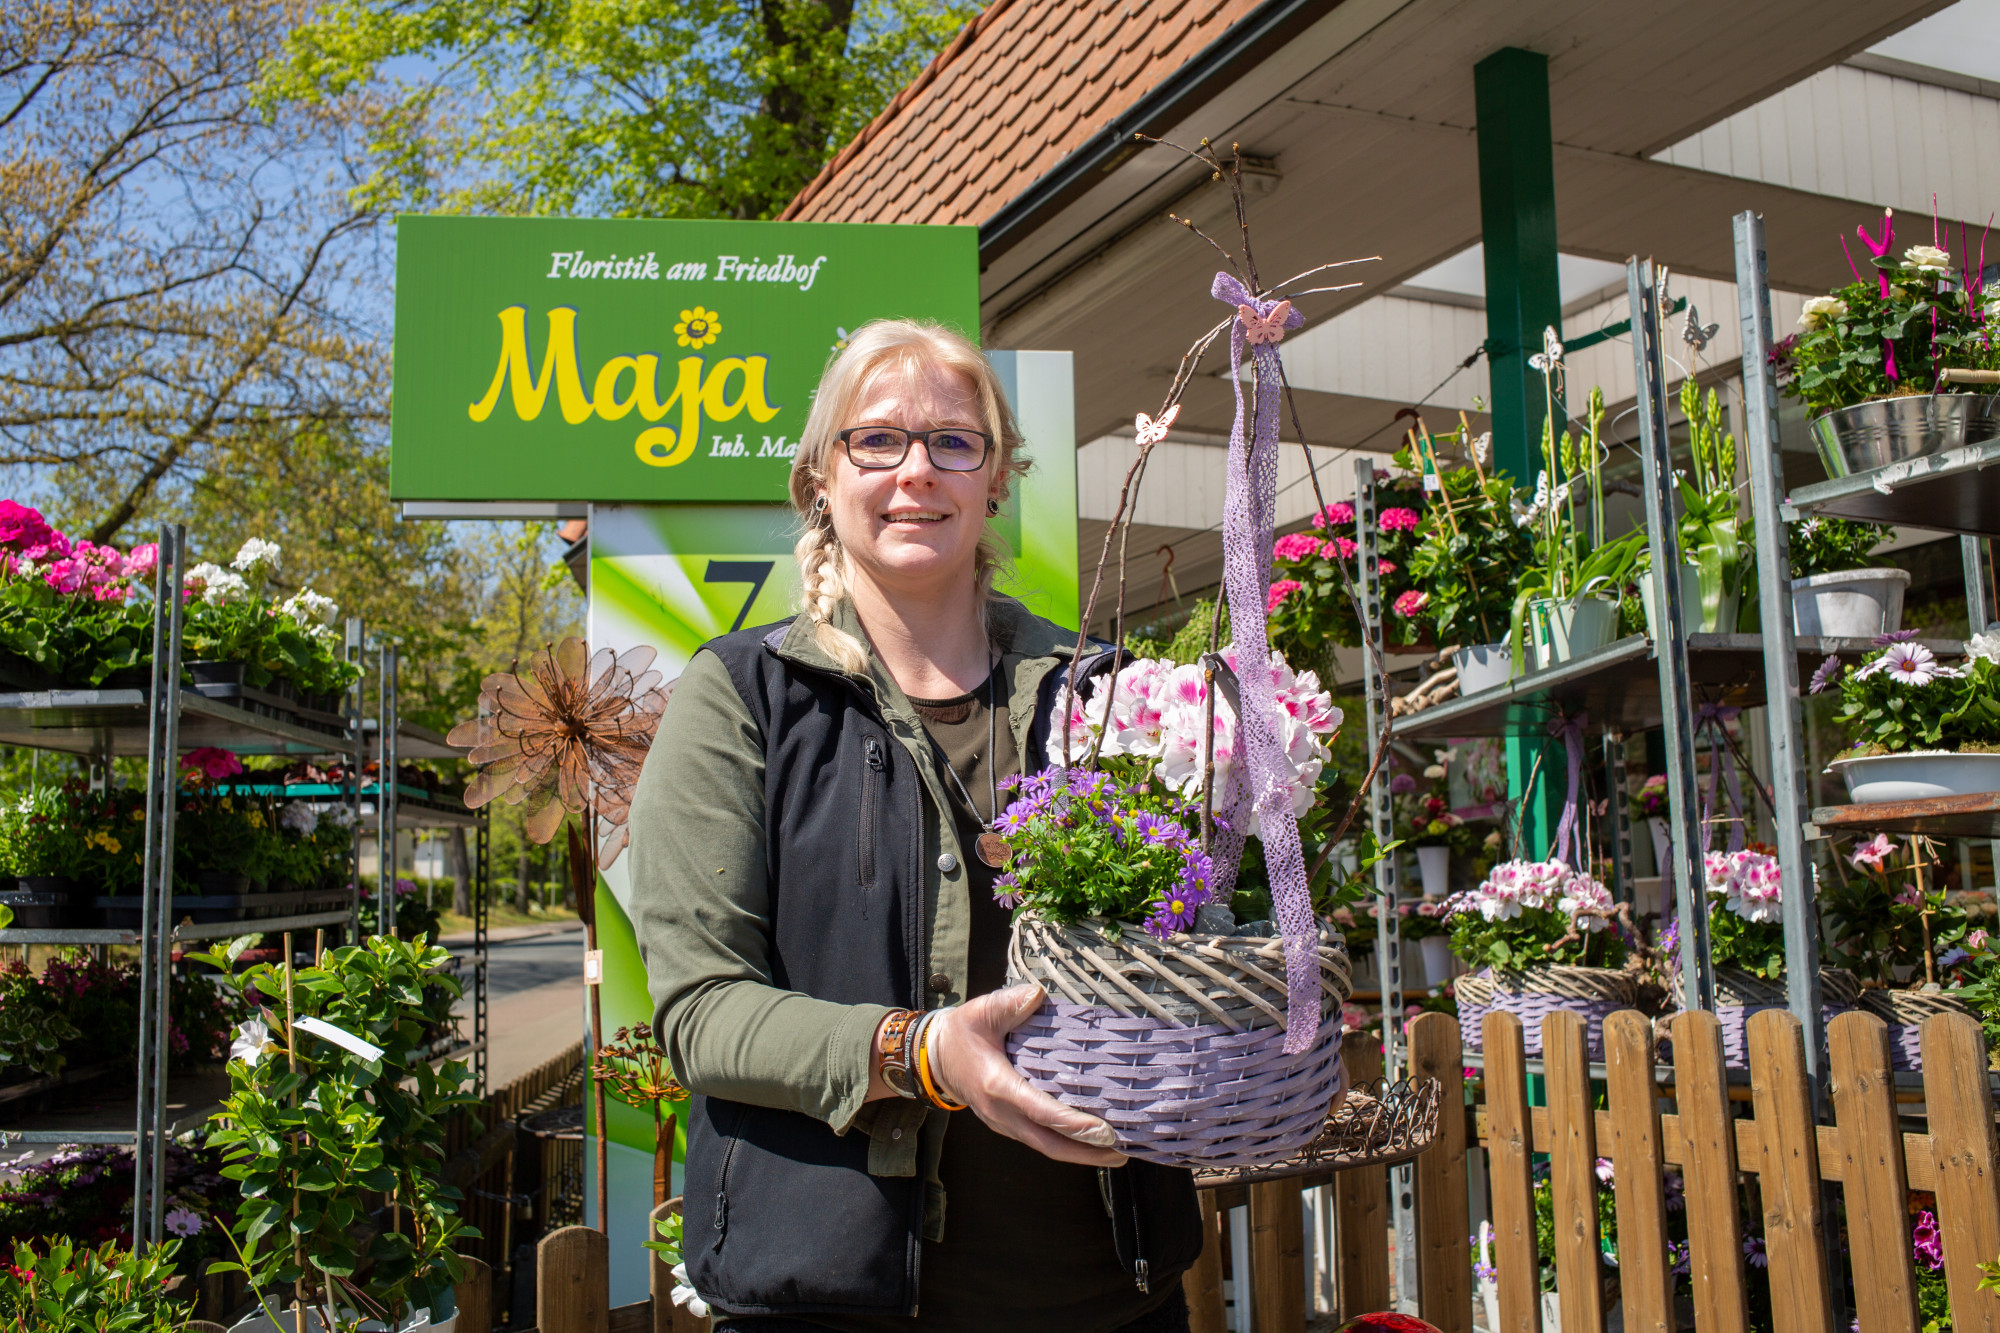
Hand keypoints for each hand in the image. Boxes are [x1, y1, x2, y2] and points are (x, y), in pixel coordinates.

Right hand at [926, 983, 1126, 1167]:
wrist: (934, 1057)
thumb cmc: (961, 1033)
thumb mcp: (981, 1011)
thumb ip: (1010, 1003)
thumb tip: (1038, 994)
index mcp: (999, 1087)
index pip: (1042, 1112)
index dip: (1075, 1124)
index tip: (1105, 1131)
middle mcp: (1002, 1113)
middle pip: (1050, 1144)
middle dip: (1088, 1152)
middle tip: (1122, 1151)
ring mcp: (1004, 1124)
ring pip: (1047, 1147)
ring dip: (1080, 1153)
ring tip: (1116, 1152)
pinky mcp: (1008, 1125)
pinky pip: (1041, 1140)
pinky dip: (1066, 1144)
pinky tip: (1089, 1141)